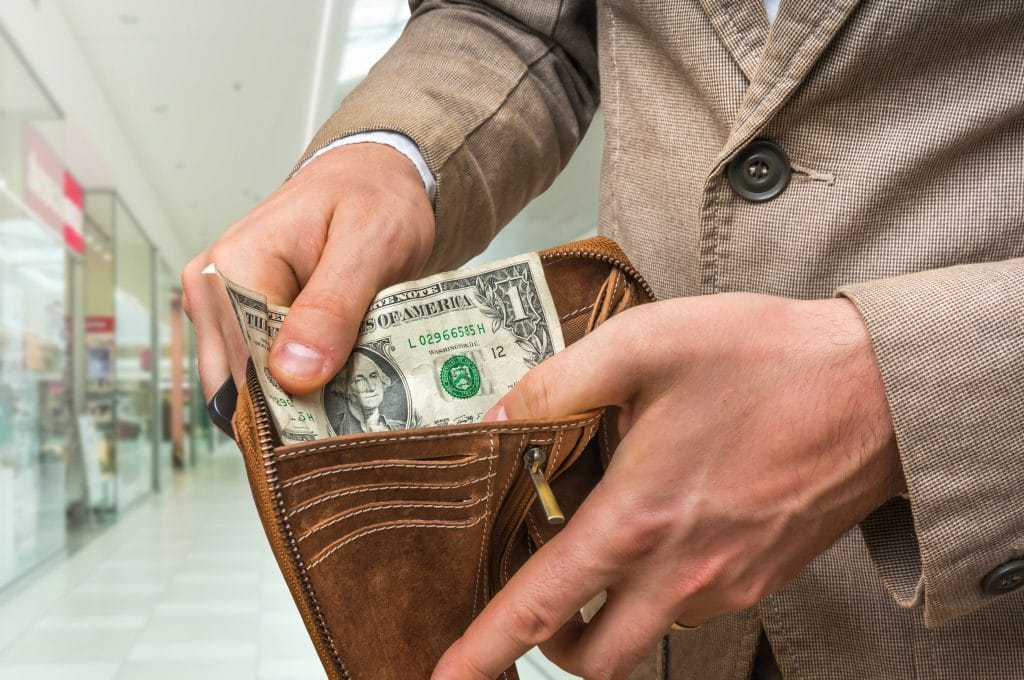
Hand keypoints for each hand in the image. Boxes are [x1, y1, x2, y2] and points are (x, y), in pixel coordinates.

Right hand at [182, 143, 433, 399]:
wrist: (371, 178)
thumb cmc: (374, 200)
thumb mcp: (370, 246)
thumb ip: (332, 308)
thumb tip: (293, 374)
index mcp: (234, 268)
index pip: (249, 371)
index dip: (297, 409)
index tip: (343, 431)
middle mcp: (211, 289)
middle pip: (242, 386)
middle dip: (297, 411)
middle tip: (354, 423)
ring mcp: (218, 306)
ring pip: (248, 388)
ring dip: (297, 403)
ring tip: (350, 401)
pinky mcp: (235, 319)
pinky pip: (256, 374)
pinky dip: (294, 388)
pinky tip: (333, 386)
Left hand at [432, 293, 903, 679]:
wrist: (878, 388)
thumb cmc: (767, 361)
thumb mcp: (646, 343)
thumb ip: (560, 383)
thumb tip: (501, 418)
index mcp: (640, 518)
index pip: (541, 606)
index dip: (485, 648)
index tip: (445, 677)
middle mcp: (681, 571)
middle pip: (595, 658)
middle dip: (550, 643)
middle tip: (536, 593)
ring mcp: (726, 583)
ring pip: (645, 632)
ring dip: (609, 604)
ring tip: (605, 529)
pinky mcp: (760, 577)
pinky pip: (690, 603)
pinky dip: (659, 580)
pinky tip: (664, 514)